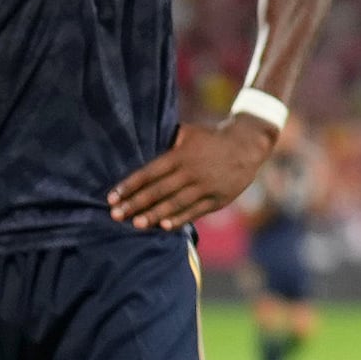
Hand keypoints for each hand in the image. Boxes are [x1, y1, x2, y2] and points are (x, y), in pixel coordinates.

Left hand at [110, 115, 276, 231]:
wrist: (247, 144)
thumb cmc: (211, 138)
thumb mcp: (187, 133)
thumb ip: (166, 143)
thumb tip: (140, 150)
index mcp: (180, 154)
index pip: (149, 172)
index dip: (130, 185)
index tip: (112, 197)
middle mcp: (191, 171)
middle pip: (158, 190)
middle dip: (135, 203)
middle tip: (115, 215)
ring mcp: (205, 187)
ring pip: (175, 203)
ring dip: (154, 215)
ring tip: (136, 224)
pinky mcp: (218, 199)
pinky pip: (195, 211)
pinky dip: (179, 219)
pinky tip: (164, 226)